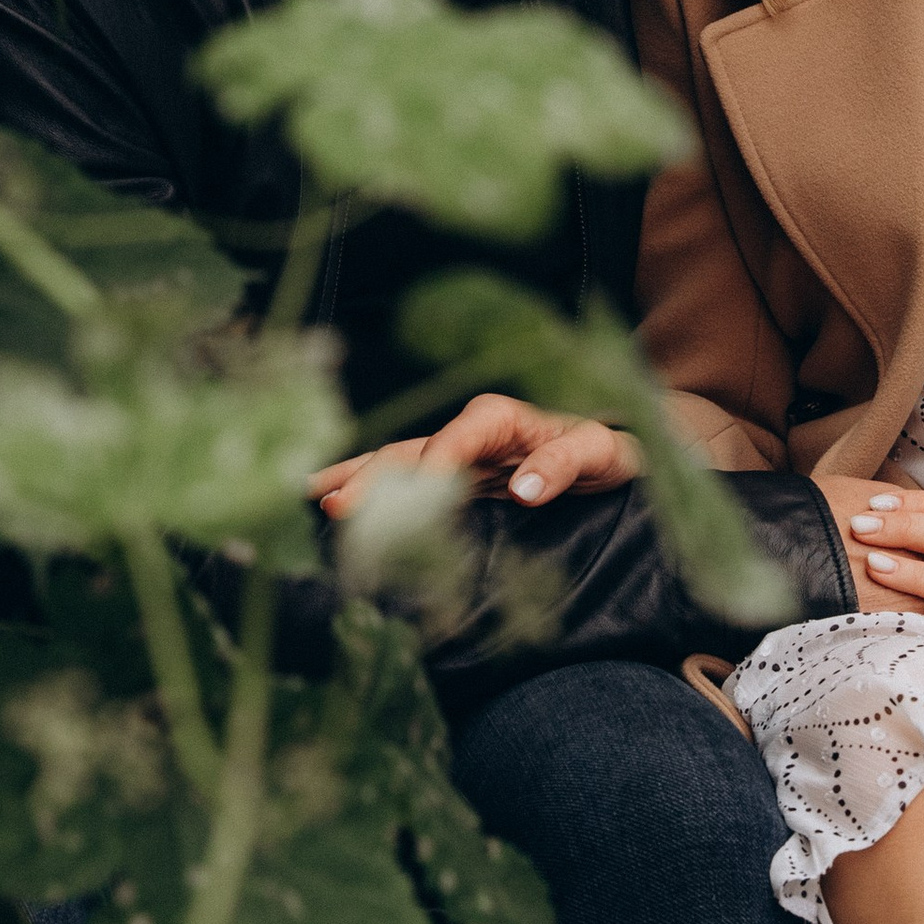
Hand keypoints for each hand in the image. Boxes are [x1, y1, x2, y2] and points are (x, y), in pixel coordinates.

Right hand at [313, 394, 641, 519]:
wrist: (618, 448)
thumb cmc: (612, 446)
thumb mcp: (604, 452)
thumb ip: (565, 464)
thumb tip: (524, 490)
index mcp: (498, 417)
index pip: (451, 443)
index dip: (426, 473)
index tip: (401, 506)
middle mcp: (469, 431)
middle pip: (408, 453)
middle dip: (368, 477)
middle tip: (327, 504)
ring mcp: (458, 455)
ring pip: (396, 464)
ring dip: (354, 479)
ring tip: (305, 494)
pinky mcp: (458, 478)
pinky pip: (407, 483)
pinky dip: (370, 490)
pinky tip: (335, 500)